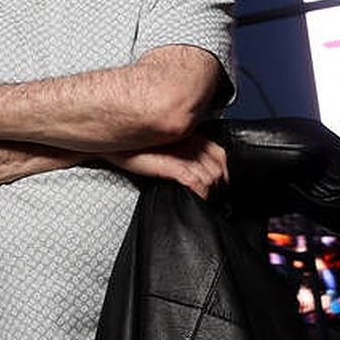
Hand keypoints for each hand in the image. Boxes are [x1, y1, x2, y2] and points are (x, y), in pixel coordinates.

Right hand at [102, 135, 228, 198]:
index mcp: (192, 137)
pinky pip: (197, 183)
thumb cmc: (137, 149)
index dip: (223, 173)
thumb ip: (184, 155)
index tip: (219, 186)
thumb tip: (197, 174)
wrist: (116, 147)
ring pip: (211, 177)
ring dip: (210, 192)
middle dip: (218, 187)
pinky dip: (200, 194)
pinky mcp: (174, 166)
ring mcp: (184, 154)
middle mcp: (192, 144)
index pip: (221, 155)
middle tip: (213, 199)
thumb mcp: (166, 149)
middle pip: (218, 169)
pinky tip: (196, 199)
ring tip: (203, 201)